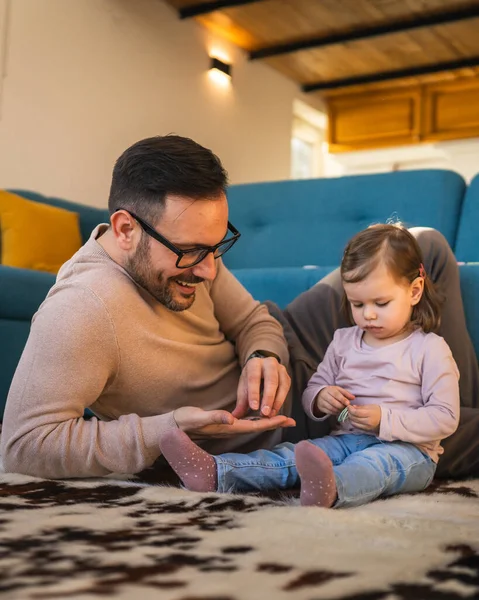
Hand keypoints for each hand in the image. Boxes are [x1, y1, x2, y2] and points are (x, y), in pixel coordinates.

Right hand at [173, 406, 294, 437]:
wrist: (172, 428)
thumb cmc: (184, 421)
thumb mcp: (198, 417)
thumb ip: (214, 418)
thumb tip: (232, 419)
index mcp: (228, 427)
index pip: (255, 425)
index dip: (271, 422)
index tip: (286, 418)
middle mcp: (231, 429)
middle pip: (258, 425)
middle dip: (275, 422)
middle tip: (293, 420)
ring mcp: (228, 428)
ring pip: (253, 424)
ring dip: (268, 421)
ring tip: (282, 418)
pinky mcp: (224, 424)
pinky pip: (245, 421)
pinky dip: (256, 418)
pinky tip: (261, 415)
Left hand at [233, 356, 290, 418]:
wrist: (261, 369)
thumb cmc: (250, 379)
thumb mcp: (244, 387)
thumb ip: (241, 402)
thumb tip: (235, 416)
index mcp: (254, 363)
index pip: (254, 378)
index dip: (254, 393)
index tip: (254, 408)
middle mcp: (269, 363)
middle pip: (271, 380)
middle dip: (268, 398)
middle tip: (265, 413)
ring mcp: (280, 369)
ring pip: (282, 385)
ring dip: (277, 401)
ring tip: (270, 414)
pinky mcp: (287, 377)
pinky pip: (286, 389)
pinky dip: (281, 401)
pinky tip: (275, 410)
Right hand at [316, 386, 354, 415]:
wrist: (320, 394)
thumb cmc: (332, 392)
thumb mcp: (339, 390)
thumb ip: (346, 393)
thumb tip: (353, 398)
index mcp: (330, 390)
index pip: (336, 394)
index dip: (343, 399)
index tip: (348, 403)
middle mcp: (324, 395)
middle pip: (333, 402)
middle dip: (341, 406)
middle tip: (346, 408)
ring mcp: (322, 402)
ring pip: (331, 408)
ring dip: (338, 410)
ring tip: (342, 409)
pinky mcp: (321, 408)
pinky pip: (329, 412)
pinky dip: (334, 412)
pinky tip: (337, 411)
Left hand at [348, 404, 380, 432]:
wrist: (386, 421)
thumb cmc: (378, 412)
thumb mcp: (371, 406)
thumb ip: (361, 407)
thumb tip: (352, 407)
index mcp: (370, 414)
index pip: (356, 412)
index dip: (350, 409)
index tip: (348, 406)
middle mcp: (367, 422)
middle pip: (354, 418)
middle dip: (349, 413)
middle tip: (349, 409)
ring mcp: (366, 427)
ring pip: (353, 423)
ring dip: (350, 418)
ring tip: (351, 414)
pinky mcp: (365, 430)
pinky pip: (356, 427)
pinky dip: (353, 422)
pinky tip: (354, 419)